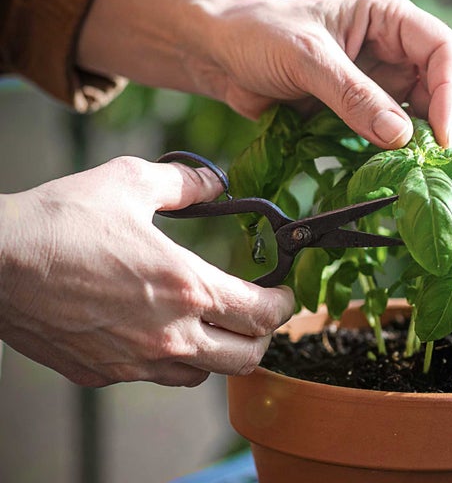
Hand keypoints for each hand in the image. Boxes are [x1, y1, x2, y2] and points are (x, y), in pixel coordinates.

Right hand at [0, 157, 294, 386]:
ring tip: (211, 327)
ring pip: (202, 376)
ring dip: (217, 353)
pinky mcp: (102, 373)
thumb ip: (184, 184)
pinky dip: (171, 361)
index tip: (284, 295)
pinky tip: (159, 335)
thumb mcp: (129, 182)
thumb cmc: (59, 223)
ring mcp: (135, 361)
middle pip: (245, 358)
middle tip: (257, 316)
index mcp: (186, 287)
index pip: (261, 313)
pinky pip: (154, 378)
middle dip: (262, 337)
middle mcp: (168, 335)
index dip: (283, 304)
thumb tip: (212, 183)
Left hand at [77, 0, 451, 147]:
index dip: (451, 92)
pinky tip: (400, 167)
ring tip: (423, 167)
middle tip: (440, 157)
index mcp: (388, 17)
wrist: (221, 55)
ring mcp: (384, 81)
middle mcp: (395, 47)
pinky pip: (399, 133)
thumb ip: (353, 95)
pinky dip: (404, 152)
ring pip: (430, 111)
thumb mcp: (307, 58)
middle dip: (451, 117)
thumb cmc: (258, 36)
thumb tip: (401, 137)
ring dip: (431, 139)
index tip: (442, 135)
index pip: (444, 51)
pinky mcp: (367, 110)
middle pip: (450, 82)